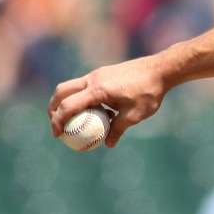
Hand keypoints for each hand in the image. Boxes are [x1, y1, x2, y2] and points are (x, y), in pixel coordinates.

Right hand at [47, 55, 167, 147]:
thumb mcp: (135, 115)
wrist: (160, 69)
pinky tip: (98, 111)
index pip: (68, 105)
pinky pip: (85, 86)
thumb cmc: (149, 92)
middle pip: (62, 91)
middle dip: (53, 108)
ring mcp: (97, 74)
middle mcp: (93, 79)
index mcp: (98, 89)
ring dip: (68, 101)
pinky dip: (83, 97)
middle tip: (57, 124)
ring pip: (72, 86)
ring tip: (76, 120)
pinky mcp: (103, 73)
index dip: (58, 121)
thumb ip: (118, 129)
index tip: (57, 135)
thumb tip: (108, 144)